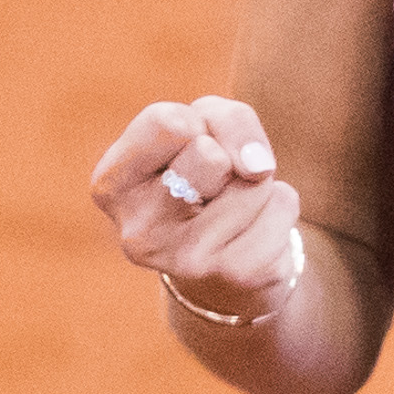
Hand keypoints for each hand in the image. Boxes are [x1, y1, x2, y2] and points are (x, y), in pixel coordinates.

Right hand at [88, 96, 303, 326]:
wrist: (220, 255)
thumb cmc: (201, 166)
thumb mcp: (200, 122)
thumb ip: (224, 119)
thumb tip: (258, 168)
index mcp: (111, 185)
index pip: (168, 124)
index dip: (196, 122)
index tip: (188, 145)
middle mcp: (138, 230)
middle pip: (210, 155)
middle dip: (226, 155)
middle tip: (211, 182)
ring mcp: (186, 259)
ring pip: (254, 180)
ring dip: (256, 181)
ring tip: (230, 205)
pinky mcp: (236, 275)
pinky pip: (283, 207)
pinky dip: (279, 206)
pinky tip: (251, 228)